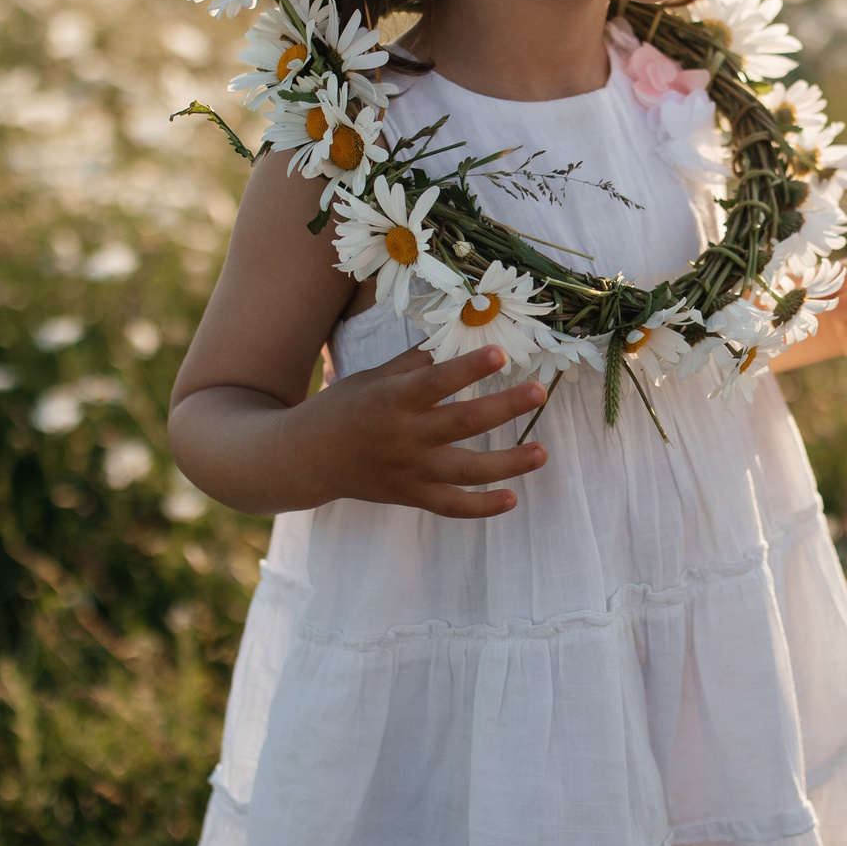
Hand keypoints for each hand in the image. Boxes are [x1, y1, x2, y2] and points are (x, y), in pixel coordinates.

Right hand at [295, 345, 547, 517]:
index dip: (468, 369)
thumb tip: (457, 338)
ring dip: (507, 463)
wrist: (304, 459)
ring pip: (465, 472)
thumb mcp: (373, 378)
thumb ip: (415, 364)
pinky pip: (450, 507)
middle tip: (538, 392)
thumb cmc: (343, 408)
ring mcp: (408, 471)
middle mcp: (403, 437)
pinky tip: (512, 499)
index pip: (436, 383)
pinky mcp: (410, 495)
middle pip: (461, 424)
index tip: (500, 354)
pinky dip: (481, 508)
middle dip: (504, 408)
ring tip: (542, 452)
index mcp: (392, 400)